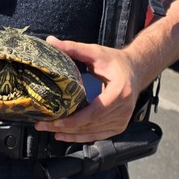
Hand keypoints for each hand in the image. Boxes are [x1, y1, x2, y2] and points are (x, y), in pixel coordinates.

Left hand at [34, 35, 152, 140]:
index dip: (75, 119)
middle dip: (65, 127)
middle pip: (91, 124)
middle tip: (42, 125)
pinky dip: (80, 137)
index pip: (95, 111)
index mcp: (120, 91)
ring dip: (70, 134)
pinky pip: (98, 135)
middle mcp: (124, 109)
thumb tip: (50, 41)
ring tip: (48, 130)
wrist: (136, 70)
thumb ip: (73, 48)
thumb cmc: (115, 61)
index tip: (55, 121)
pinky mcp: (119, 126)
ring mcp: (123, 120)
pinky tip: (63, 135)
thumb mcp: (95, 52)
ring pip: (92, 132)